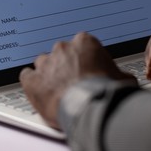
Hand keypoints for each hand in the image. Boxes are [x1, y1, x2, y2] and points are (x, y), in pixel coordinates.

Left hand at [19, 32, 135, 128]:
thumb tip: (124, 79)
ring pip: (43, 63)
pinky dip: (32, 82)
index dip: (84, 59)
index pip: (81, 45)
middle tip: (73, 81)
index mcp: (85, 43)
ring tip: (55, 87)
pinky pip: (27, 75)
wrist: (91, 107)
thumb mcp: (123, 79)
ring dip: (48, 73)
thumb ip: (118, 73)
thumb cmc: (106, 92)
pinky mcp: (33, 81)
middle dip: (66, 65)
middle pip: (61, 53)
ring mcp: (46, 64)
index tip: (86, 68)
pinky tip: (38, 89)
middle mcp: (63, 49)